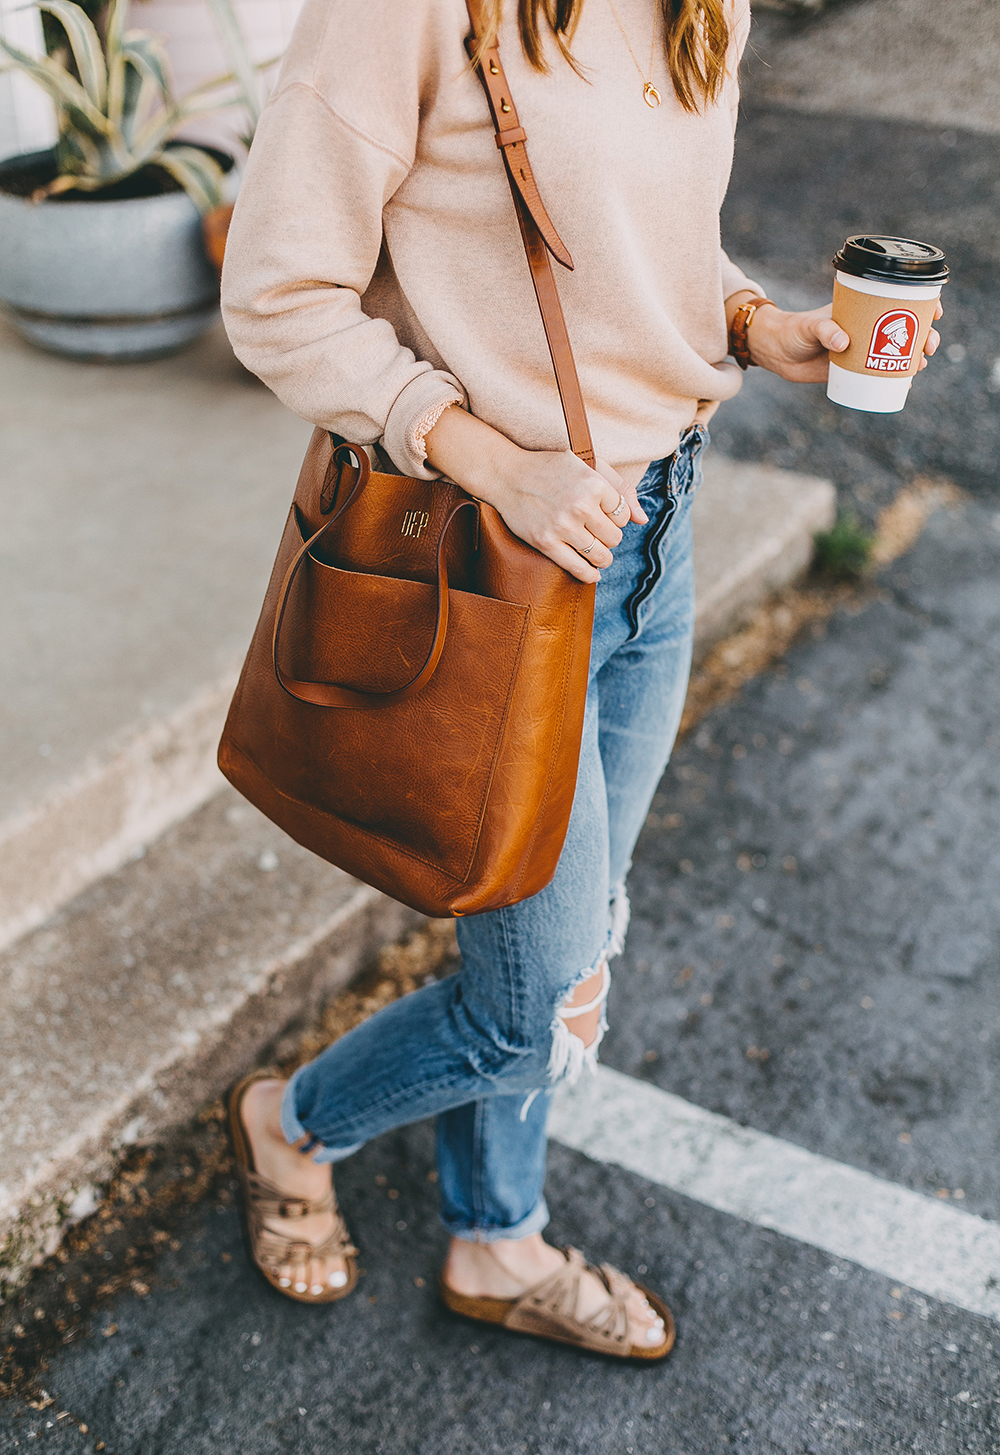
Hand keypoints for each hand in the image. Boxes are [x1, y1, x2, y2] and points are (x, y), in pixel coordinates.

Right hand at [423, 406, 646, 583]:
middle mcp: (581, 506)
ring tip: (598, 553)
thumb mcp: (587, 465)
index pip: (623, 515)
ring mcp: (563, 526)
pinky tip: (592, 573)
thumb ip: (619, 488)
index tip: (605, 516)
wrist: (508, 474)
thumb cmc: (550, 468)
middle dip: (610, 537)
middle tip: (598, 534)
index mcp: (593, 484)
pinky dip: (589, 575)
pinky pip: (578, 568)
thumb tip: (643, 519)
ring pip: (601, 555)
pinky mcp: (546, 542)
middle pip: (615, 537)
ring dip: (603, 558)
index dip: (617, 518)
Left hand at [741, 297, 943, 381]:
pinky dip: (895, 380)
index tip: (935, 310)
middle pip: (906, 329)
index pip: (898, 300)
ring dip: (914, 358)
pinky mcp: (854, 370)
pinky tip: (906, 385)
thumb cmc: (793, 331)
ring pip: (897, 353)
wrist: (777, 353)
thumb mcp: (809, 326)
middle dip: (925, 335)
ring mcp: (862, 350)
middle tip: (929, 344)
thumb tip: (843, 342)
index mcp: (862, 309)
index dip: (922, 303)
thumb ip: (824, 330)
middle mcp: (867, 328)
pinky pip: (881, 375)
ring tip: (920, 364)